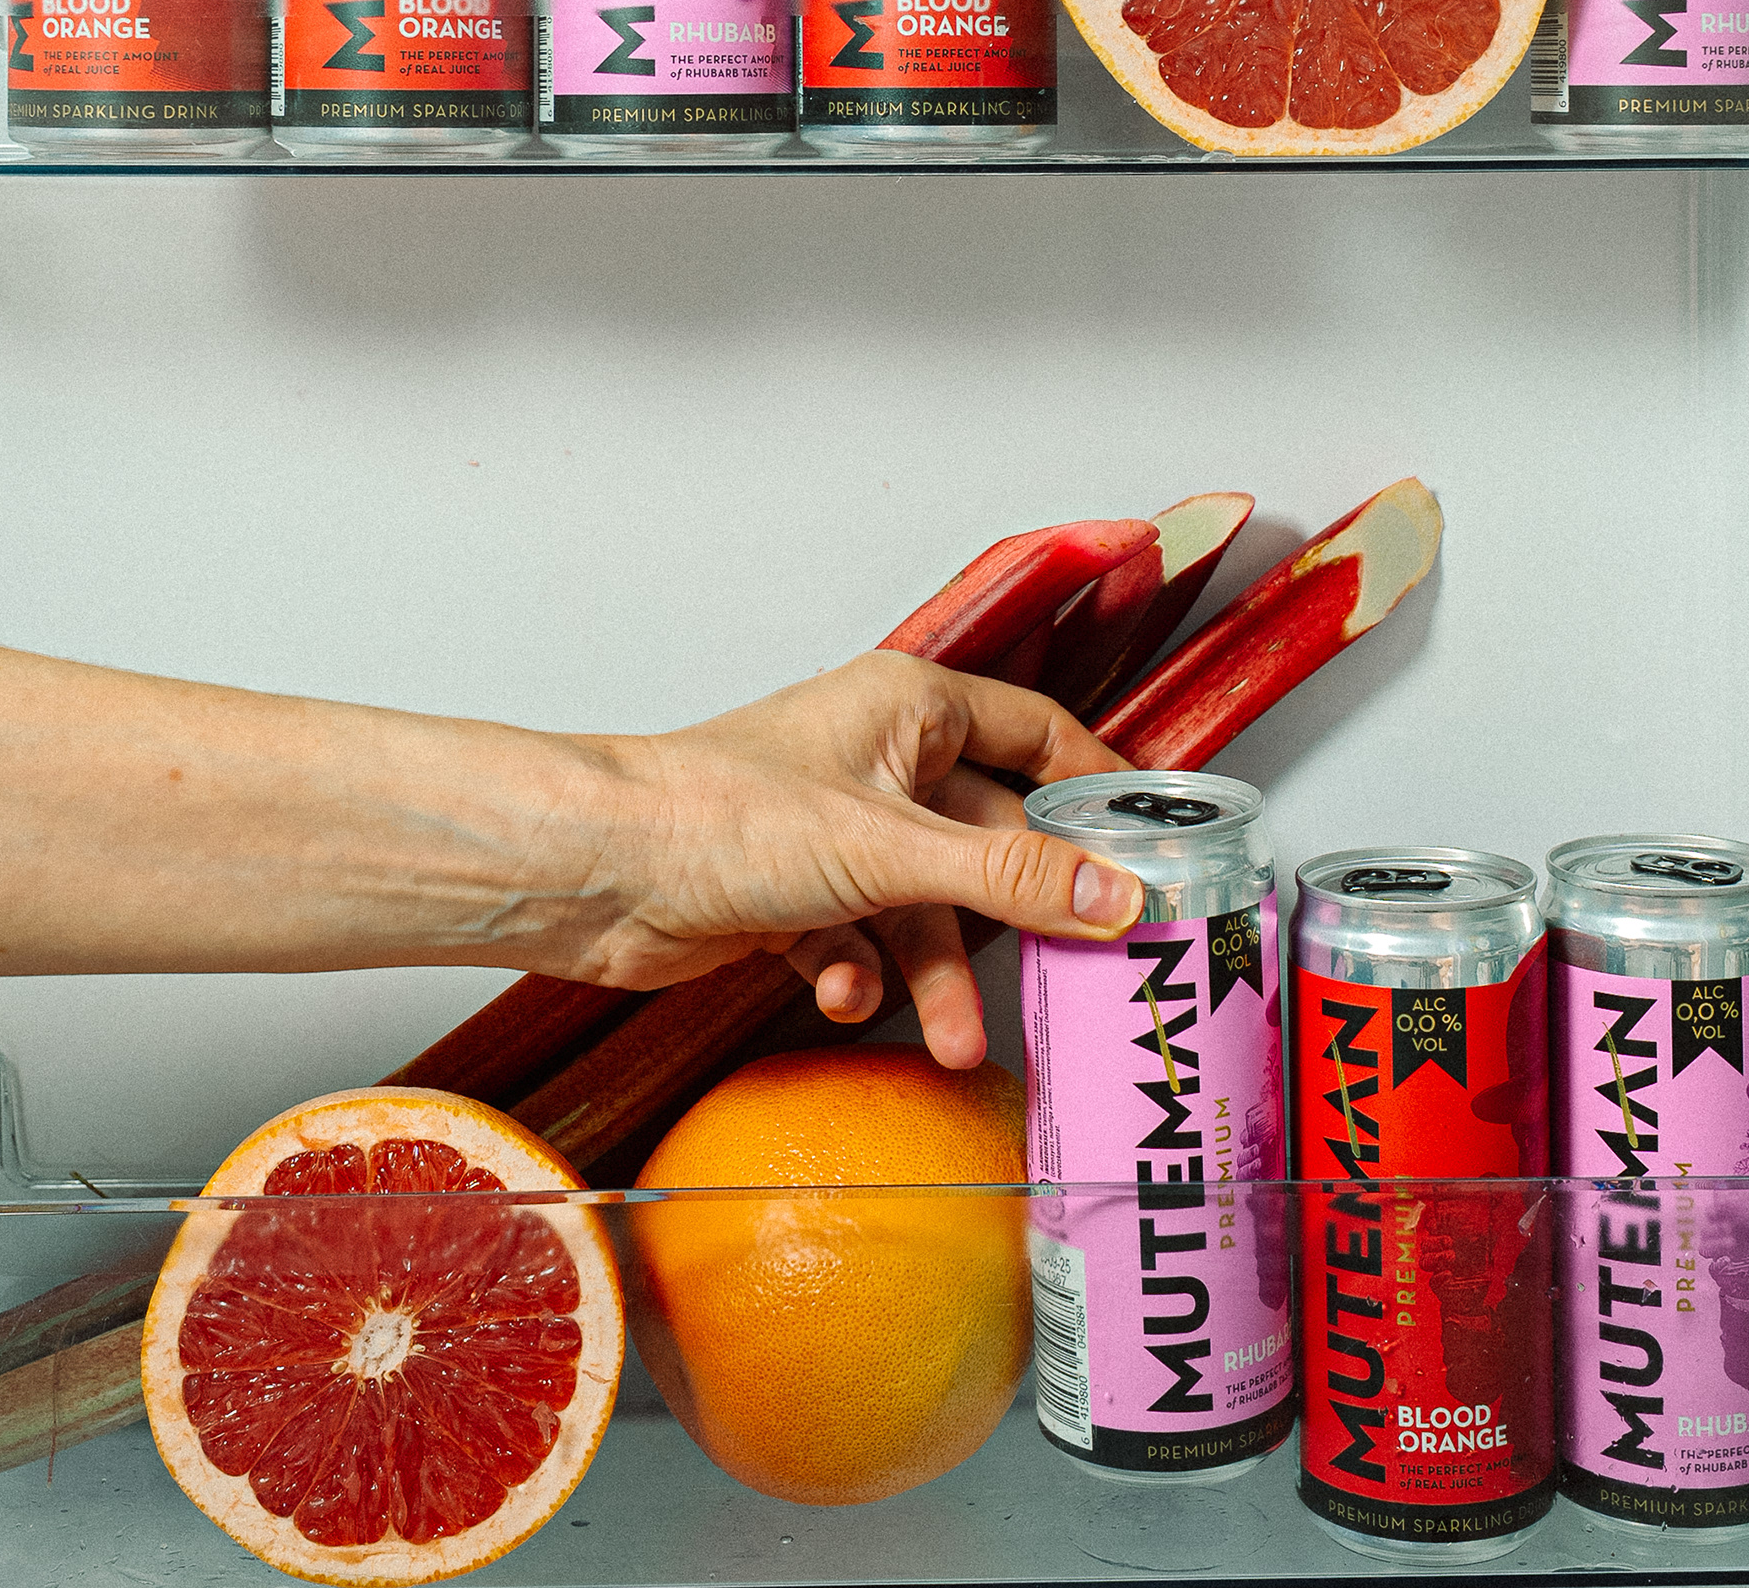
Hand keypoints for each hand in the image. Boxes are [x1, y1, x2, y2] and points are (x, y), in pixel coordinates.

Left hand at [562, 655, 1143, 1067]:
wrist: (599, 874)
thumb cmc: (720, 815)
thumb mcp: (895, 851)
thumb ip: (1014, 876)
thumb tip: (1117, 895)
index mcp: (911, 708)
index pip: (1036, 732)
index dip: (1095, 786)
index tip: (1148, 848)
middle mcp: (879, 760)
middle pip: (986, 836)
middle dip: (1013, 915)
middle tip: (1067, 968)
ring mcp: (836, 829)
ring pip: (922, 905)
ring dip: (931, 973)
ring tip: (949, 1041)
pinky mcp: (795, 892)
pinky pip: (860, 939)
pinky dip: (857, 973)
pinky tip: (838, 991)